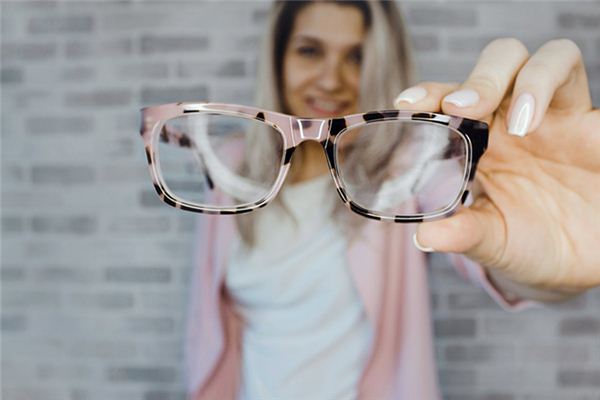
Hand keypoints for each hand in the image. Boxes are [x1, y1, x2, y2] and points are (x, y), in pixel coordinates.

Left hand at [394, 38, 599, 292]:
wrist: (581, 262)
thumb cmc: (530, 244)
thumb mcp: (494, 242)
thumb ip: (462, 234)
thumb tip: (422, 237)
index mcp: (480, 143)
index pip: (450, 101)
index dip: (428, 94)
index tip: (405, 105)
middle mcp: (513, 121)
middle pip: (496, 65)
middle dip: (478, 79)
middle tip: (459, 108)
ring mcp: (554, 117)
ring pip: (543, 58)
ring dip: (527, 80)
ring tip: (517, 125)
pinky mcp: (592, 124)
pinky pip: (578, 84)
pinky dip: (551, 87)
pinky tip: (539, 124)